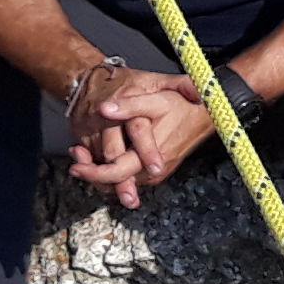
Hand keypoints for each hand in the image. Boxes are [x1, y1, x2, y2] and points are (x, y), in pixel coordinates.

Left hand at [65, 74, 216, 207]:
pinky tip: (100, 157)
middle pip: (116, 183)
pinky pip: (130, 177)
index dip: (93, 172)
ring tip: (83, 158)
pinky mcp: (156, 170)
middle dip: (93, 175)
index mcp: (150, 157)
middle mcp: (152, 171)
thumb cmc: (182, 105)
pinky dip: (114, 170)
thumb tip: (105, 108)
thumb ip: (129, 106)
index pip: (117, 173)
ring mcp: (155, 173)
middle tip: (75, 165)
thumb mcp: (156, 100)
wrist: (208, 115)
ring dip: (102, 173)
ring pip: (122, 182)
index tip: (76, 167)